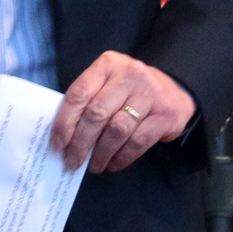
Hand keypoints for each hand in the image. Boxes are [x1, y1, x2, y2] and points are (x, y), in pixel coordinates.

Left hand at [52, 53, 194, 172]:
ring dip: (101, 153)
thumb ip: (88, 101)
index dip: (64, 122)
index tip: (57, 145)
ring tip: (94, 166)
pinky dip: (122, 157)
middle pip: (96, 113)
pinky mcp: (165, 115)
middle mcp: (129, 75)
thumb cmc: (131, 91)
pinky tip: (113, 164)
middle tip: (72, 161)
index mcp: (107, 65)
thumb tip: (64, 137)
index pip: (79, 94)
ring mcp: (149, 94)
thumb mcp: (108, 84)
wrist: (175, 91)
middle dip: (80, 143)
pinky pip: (138, 141)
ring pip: (117, 129)